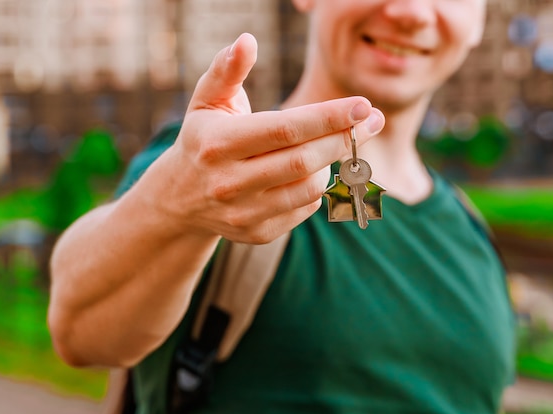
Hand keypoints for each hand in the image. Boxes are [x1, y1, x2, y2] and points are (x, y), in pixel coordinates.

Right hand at [152, 33, 384, 242]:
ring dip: (331, 164)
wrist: (180, 198)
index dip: (328, 117)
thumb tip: (247, 41)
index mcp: (219, 143)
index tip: (364, 105)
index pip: (284, 129)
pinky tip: (310, 171)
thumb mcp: (207, 101)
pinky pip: (304, 209)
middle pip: (303, 161)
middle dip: (345, 138)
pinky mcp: (256, 233)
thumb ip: (226, 70)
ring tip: (330, 145)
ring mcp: (243, 212)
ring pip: (309, 188)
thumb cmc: (204, 138)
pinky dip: (316, 187)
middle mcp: (229, 182)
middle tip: (372, 120)